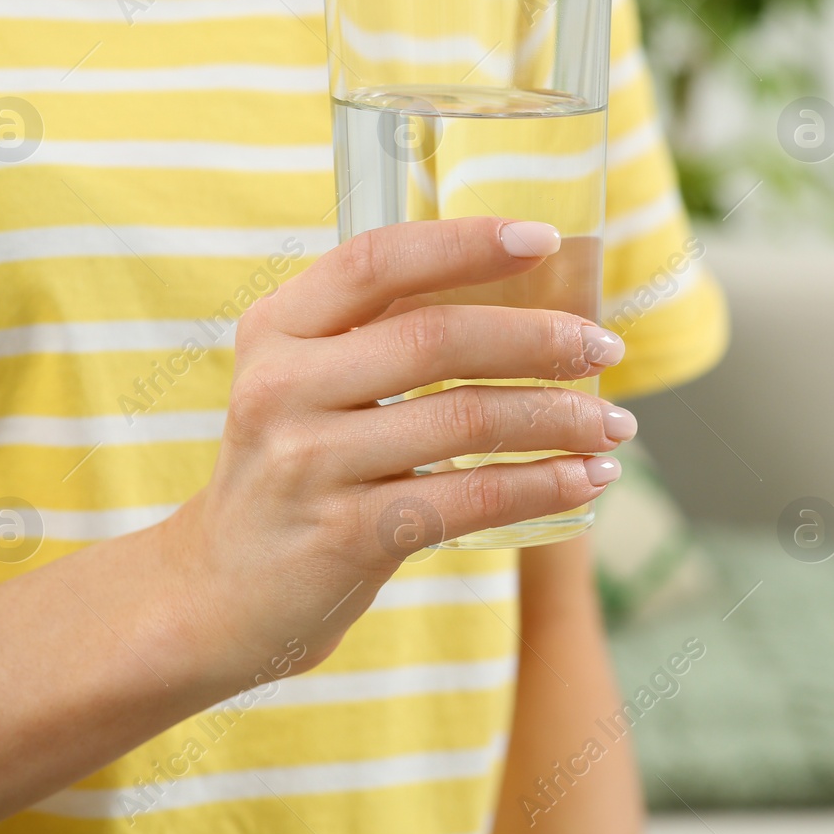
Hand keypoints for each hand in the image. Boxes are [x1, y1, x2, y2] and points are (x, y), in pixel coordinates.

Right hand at [165, 217, 634, 683]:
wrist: (219, 594)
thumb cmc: (294, 470)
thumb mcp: (305, 384)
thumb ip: (379, 337)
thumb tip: (523, 301)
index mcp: (277, 329)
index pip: (378, 261)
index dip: (466, 242)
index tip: (545, 239)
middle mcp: (282, 386)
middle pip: (437, 338)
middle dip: (540, 340)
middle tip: (604, 350)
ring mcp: (310, 462)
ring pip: (465, 420)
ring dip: (560, 419)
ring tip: (615, 424)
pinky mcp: (345, 535)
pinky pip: (469, 498)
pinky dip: (543, 484)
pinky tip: (589, 479)